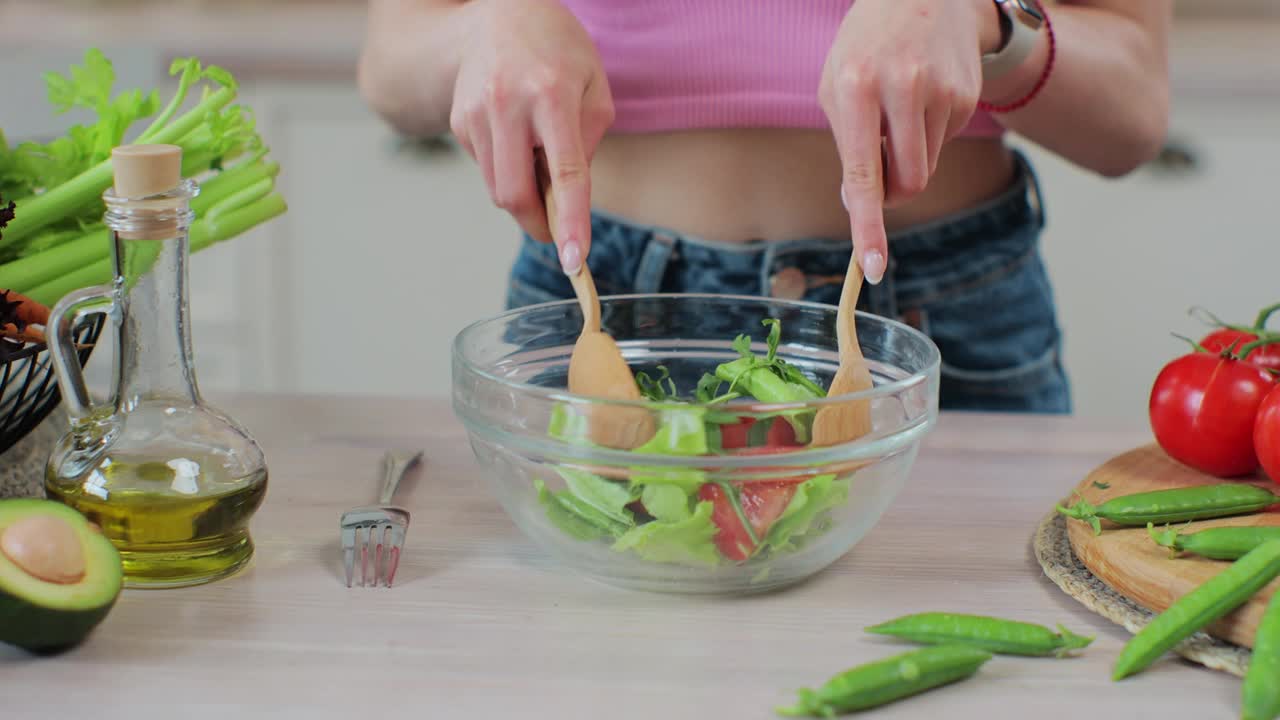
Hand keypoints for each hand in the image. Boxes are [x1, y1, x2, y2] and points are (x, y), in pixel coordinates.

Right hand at [449, 0, 613, 272]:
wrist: (499, 14)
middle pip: (514, 194)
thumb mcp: (594, 86)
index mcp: (552, 95)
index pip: (565, 173)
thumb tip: (566, 198)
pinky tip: (516, 138)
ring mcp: (475, 113)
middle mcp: (507, 104)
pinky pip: (487, 169)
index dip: (570, 222)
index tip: (573, 261)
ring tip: (540, 159)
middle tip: (558, 232)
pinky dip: (507, 169)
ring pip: (497, 189)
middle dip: (538, 225)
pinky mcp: (459, 121)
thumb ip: (588, 142)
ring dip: (523, 195)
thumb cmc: (559, 51)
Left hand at [819, 0, 1000, 283]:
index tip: (873, 269)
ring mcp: (942, 91)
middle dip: (893, 192)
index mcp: (856, 87)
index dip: (869, 227)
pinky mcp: (967, 95)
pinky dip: (928, 135)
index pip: (865, 174)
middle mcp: (902, 88)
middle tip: (880, 171)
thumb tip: (859, 203)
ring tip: (898, 111)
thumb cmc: (866, 45)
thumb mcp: (836, 85)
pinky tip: (922, 96)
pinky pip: (945, 143)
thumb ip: (847, 147)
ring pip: (926, 166)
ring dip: (909, 158)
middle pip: (908, 182)